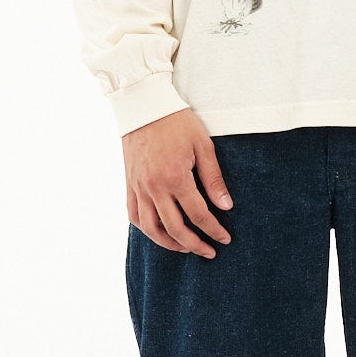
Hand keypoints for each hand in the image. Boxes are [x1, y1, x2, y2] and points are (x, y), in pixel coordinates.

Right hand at [123, 109, 233, 256]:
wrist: (143, 105)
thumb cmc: (177, 122)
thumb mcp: (202, 145)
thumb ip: (213, 178)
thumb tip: (226, 207)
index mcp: (175, 177)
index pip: (198, 215)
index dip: (214, 230)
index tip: (225, 239)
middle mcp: (154, 187)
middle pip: (175, 229)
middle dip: (195, 245)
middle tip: (210, 252)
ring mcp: (138, 187)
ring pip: (151, 229)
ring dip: (169, 243)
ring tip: (186, 247)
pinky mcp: (129, 184)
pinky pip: (134, 216)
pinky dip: (147, 230)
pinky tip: (160, 233)